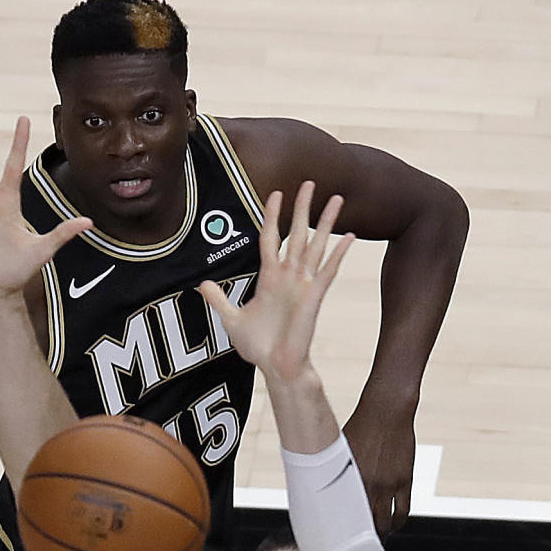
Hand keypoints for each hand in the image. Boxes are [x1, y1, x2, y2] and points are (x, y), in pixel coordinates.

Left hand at [198, 182, 353, 381]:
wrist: (275, 367)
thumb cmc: (259, 347)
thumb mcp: (232, 319)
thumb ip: (219, 299)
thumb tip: (202, 284)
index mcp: (270, 278)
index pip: (271, 238)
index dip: (272, 216)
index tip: (276, 193)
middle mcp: (289, 277)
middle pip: (298, 234)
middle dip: (303, 208)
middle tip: (310, 182)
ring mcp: (303, 285)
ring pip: (317, 245)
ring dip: (326, 222)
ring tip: (336, 198)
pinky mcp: (314, 297)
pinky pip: (328, 270)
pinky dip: (339, 253)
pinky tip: (349, 235)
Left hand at [343, 400, 415, 535]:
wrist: (386, 410)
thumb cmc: (359, 428)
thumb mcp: (339, 451)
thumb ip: (335, 473)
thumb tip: (322, 489)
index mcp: (347, 480)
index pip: (342, 517)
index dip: (341, 535)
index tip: (337, 545)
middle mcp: (368, 485)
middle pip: (366, 525)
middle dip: (362, 541)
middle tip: (358, 547)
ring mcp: (388, 485)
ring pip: (386, 523)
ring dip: (381, 535)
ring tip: (377, 539)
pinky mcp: (404, 480)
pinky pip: (403, 510)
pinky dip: (397, 522)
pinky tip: (393, 526)